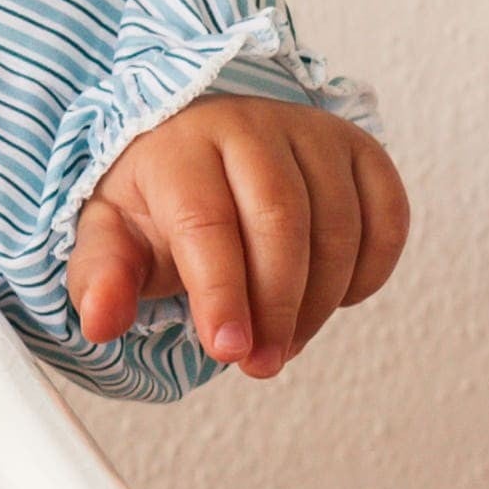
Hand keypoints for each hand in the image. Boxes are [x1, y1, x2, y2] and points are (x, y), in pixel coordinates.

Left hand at [69, 97, 407, 380]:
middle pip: (282, 223)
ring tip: (284, 343)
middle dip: (276, 308)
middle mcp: (251, 125)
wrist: (201, 151)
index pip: (207, 222)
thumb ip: (101, 279)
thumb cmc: (156, 202)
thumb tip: (100, 322)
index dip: (222, 293)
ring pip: (338, 226)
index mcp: (181, 145)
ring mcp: (314, 132)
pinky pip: (387, 217)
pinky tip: (332, 299)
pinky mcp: (362, 150)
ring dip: (319, 303)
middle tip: (260, 363)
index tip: (227, 352)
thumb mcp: (111, 237)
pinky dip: (369, 272)